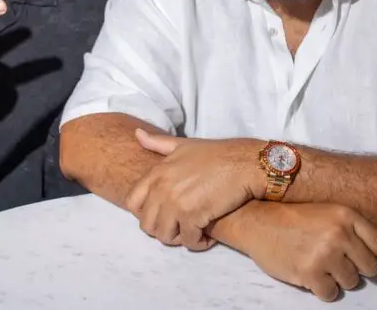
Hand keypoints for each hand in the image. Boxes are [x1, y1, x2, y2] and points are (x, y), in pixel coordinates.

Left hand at [126, 130, 262, 249]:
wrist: (245, 163)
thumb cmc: (217, 154)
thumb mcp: (184, 145)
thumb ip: (158, 143)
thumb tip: (137, 133)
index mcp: (157, 172)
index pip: (132, 202)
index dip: (144, 213)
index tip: (162, 214)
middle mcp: (162, 188)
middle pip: (147, 224)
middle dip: (162, 229)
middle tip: (180, 228)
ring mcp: (176, 203)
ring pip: (165, 236)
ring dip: (179, 239)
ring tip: (193, 233)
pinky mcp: (193, 216)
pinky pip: (188, 241)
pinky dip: (198, 243)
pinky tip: (207, 237)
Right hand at [218, 202, 376, 301]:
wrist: (255, 221)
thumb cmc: (290, 218)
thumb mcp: (325, 211)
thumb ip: (350, 227)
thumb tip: (375, 254)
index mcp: (345, 215)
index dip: (370, 252)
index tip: (358, 254)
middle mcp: (339, 233)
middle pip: (370, 267)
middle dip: (355, 268)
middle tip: (336, 262)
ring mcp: (325, 254)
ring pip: (352, 282)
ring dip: (337, 279)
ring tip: (319, 265)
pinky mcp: (310, 273)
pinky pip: (331, 294)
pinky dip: (322, 289)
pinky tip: (311, 275)